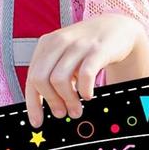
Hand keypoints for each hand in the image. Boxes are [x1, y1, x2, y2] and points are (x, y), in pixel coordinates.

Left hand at [24, 15, 148, 126]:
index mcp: (46, 45)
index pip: (31, 77)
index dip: (32, 103)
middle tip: (61, 113)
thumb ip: (52, 74)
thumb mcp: (65, 55)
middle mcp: (59, 42)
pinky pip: (85, 75)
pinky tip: (88, 95)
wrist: (117, 27)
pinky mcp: (97, 49)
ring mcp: (78, 45)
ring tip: (76, 109)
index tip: (37, 122)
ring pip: (59, 80)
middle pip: (40, 79)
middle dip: (50, 101)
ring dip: (67, 100)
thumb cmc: (87, 48)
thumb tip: (48, 107)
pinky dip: (84, 90)